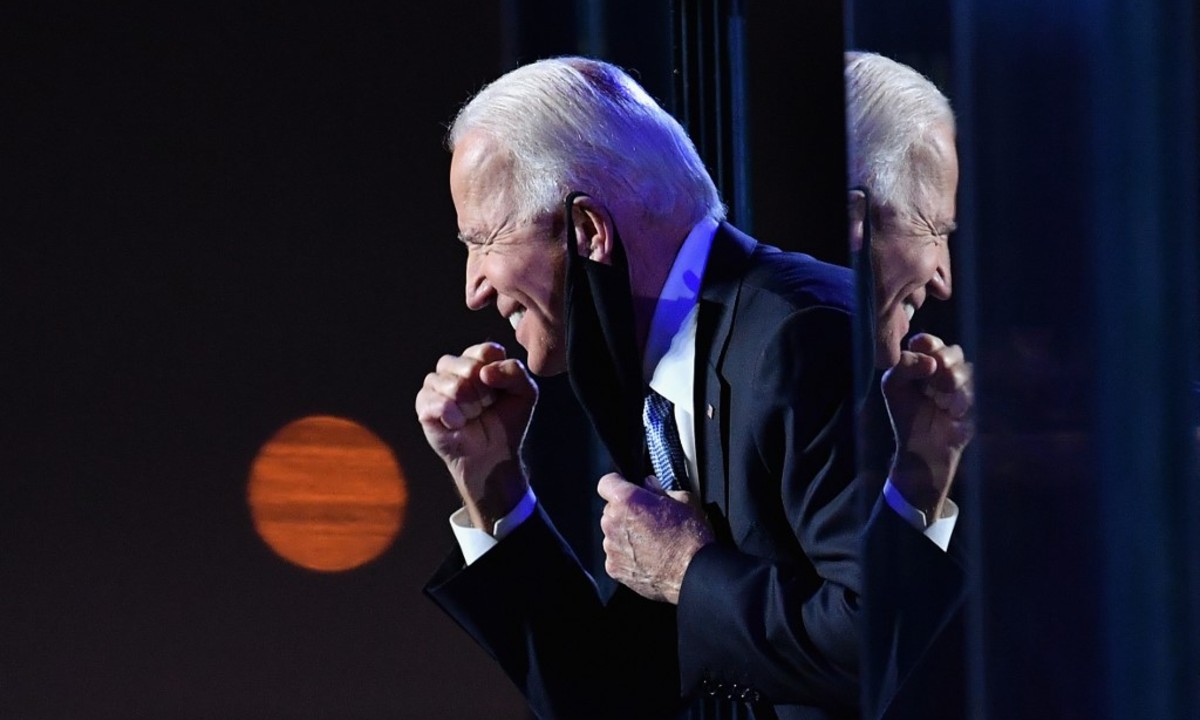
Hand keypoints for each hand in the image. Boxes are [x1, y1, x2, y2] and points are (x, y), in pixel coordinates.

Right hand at [415, 341, 537, 530]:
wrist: (492, 456)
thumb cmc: (506, 422)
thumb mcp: (525, 393)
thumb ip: (515, 372)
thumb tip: (484, 372)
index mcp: (477, 359)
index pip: (487, 351)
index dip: (498, 375)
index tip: (500, 393)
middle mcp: (454, 367)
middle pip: (470, 367)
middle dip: (485, 393)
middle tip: (486, 408)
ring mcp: (436, 384)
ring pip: (454, 385)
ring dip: (470, 407)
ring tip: (472, 416)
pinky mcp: (424, 405)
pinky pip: (438, 402)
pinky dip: (454, 417)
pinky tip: (458, 424)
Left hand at [597, 473, 714, 604]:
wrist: (692, 573)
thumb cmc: (690, 538)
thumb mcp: (683, 501)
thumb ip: (659, 489)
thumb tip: (650, 485)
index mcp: (627, 500)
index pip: (606, 482)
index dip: (618, 484)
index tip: (626, 489)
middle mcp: (612, 522)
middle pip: (610, 510)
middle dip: (625, 512)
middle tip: (648, 519)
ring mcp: (611, 546)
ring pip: (612, 533)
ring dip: (625, 535)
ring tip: (651, 542)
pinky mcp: (613, 567)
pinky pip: (615, 555)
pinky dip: (626, 556)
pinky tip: (647, 558)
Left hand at [882, 333, 974, 520]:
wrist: (922, 447)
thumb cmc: (906, 414)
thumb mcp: (893, 387)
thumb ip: (902, 367)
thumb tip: (930, 361)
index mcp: (923, 361)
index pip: (929, 341)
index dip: (928, 343)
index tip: (921, 349)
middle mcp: (945, 369)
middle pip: (953, 351)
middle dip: (944, 359)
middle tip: (934, 373)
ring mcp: (962, 384)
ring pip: (966, 369)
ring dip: (951, 381)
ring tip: (939, 399)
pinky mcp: (975, 401)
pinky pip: (974, 392)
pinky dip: (960, 401)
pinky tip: (951, 412)